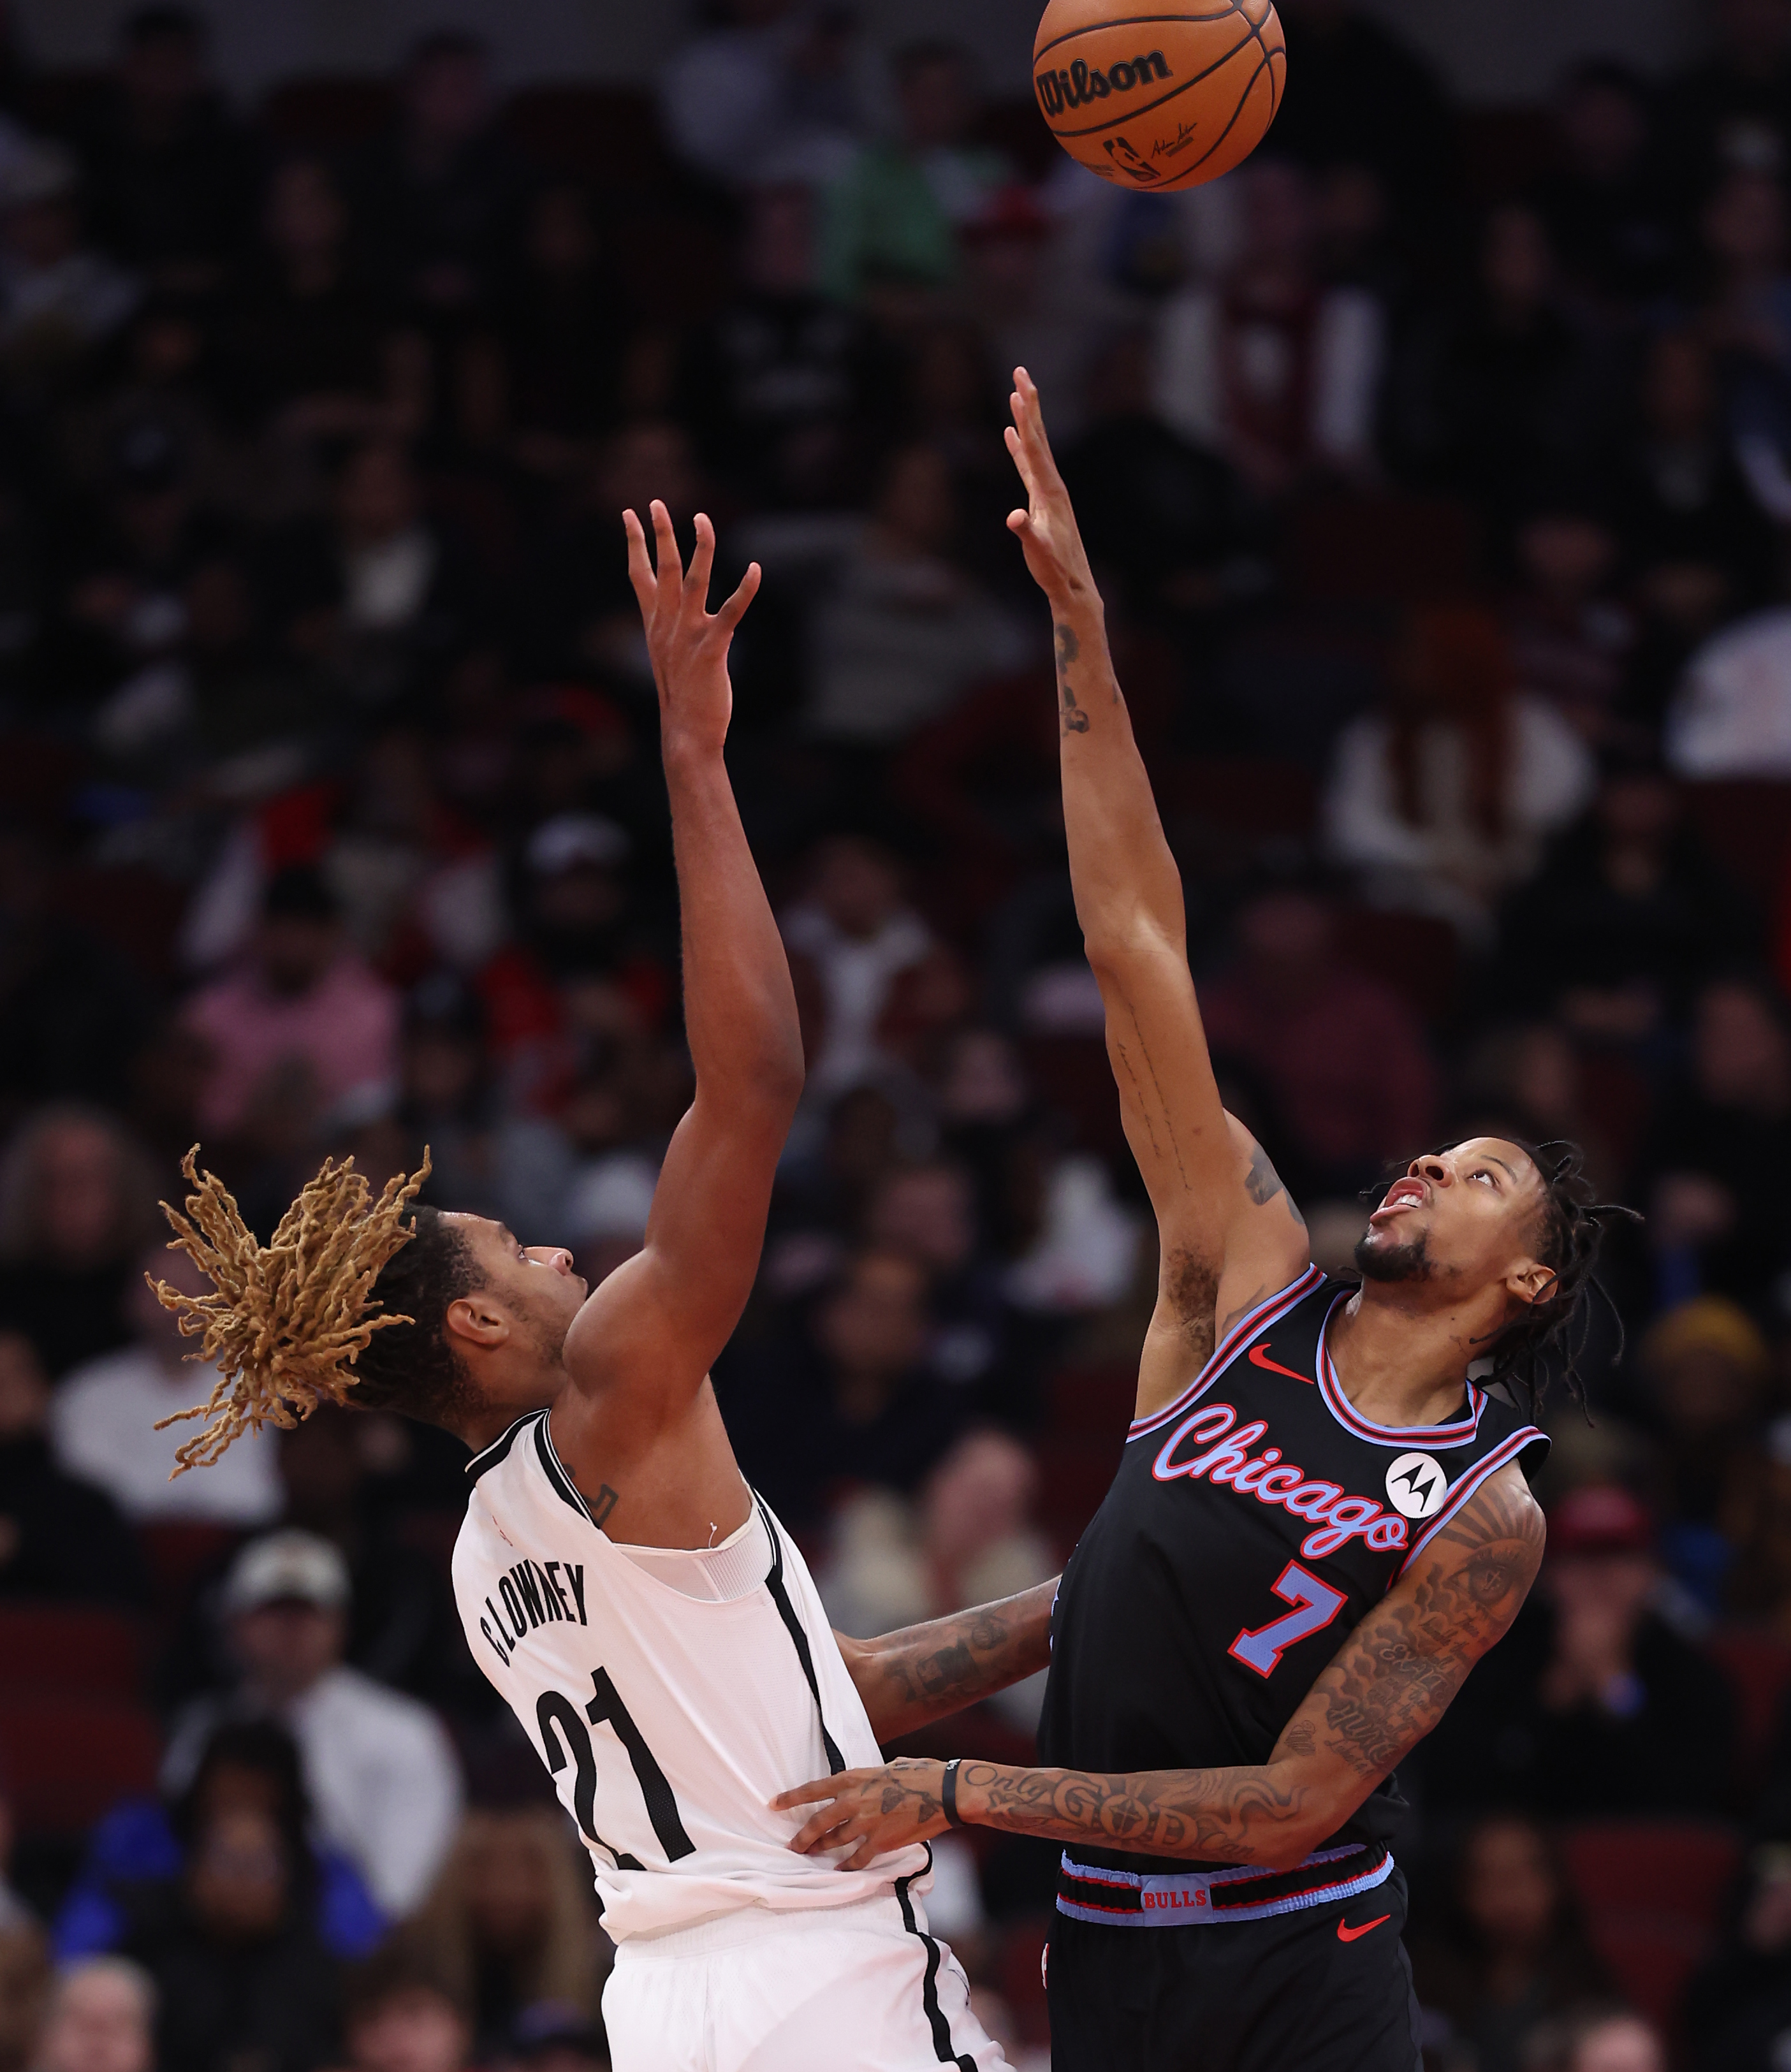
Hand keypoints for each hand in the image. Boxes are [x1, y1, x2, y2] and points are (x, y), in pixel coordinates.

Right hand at [623, 500, 760, 761]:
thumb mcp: (668, 657)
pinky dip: (744, 589)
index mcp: (655, 625)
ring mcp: (688, 636)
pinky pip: (730, 613)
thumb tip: (675, 611)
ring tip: (702, 519)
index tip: (629, 514)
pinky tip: (755, 569)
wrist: (686, 732)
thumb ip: (670, 629)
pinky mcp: (712, 649)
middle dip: (658, 534)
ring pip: (693, 582)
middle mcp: (667, 626)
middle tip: (656, 503)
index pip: (639, 576)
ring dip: (699, 548)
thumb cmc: (682, 697)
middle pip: (662, 570)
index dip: (635, 543)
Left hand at [772, 1758, 950, 1868]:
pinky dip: (846, 1866)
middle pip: (818, 1822)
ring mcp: (866, 1823)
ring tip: (809, 1856)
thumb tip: (868, 1783)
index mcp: (855, 1778)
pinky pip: (857, 1858)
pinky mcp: (880, 1842)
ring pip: (834, 1841)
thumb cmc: (921, 1773)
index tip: (773, 1804)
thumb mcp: (889, 1766)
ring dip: (820, 1850)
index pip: (813, 1789)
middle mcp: (855, 1800)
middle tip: (790, 1846)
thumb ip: (872, 1777)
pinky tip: (839, 1871)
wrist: (944, 1792)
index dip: (791, 1798)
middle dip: (802, 1836)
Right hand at [1004, 366, 1098, 611]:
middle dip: (1029, 403)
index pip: (1036, 445)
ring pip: (1035, 447)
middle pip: (1038, 435)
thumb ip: (1026, 535)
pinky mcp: (1041, 500)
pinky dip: (1020, 446)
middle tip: (1020, 372)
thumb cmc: (1055, 571)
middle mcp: (1052, 484)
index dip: (1028, 415)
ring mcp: (1047, 491)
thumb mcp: (1039, 554)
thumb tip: (1013, 517)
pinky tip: (1012, 435)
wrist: (1073, 585)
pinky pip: (1028, 464)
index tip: (1021, 387)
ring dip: (1026, 419)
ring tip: (1016, 394)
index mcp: (1050, 490)